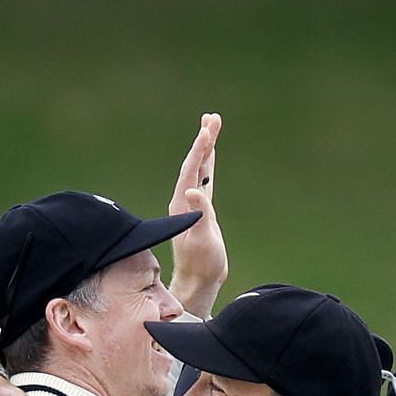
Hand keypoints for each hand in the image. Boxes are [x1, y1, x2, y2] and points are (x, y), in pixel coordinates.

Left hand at [168, 114, 225, 315]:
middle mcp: (184, 199)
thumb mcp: (202, 239)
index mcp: (183, 203)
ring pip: (200, 169)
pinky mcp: (200, 210)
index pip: (192, 170)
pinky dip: (209, 165)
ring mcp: (191, 203)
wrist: (199, 279)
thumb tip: (194, 191)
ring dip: (206, 148)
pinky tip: (211, 156)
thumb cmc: (202, 263)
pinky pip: (205, 180)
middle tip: (212, 117)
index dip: (200, 149)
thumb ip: (200, 215)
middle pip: (195, 163)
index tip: (208, 130)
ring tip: (211, 125)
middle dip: (204, 140)